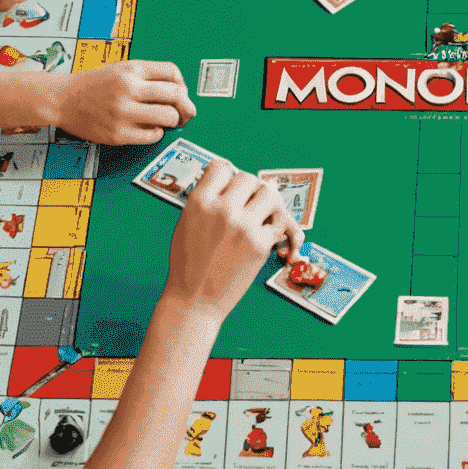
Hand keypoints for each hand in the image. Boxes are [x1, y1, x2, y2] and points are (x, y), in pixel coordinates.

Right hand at [53, 60, 195, 144]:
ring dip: (172, 120)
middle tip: (184, 112)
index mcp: (131, 69)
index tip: (180, 92)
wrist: (62, 100)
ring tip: (164, 120)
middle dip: (185, 105)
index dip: (182, 84)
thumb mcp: (121, 68)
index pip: (173, 72)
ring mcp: (123, 112)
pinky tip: (148, 128)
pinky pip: (153, 135)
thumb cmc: (94, 85)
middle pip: (176, 95)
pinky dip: (156, 133)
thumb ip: (148, 76)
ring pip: (169, 117)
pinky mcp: (118, 134)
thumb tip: (181, 93)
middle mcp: (128, 88)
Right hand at [166, 158, 302, 317]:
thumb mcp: (186, 224)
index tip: (229, 185)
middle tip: (247, 203)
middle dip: (249, 190)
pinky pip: (280, 222)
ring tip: (262, 214)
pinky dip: (278, 227)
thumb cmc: (188, 265)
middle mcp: (222, 209)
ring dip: (268, 203)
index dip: (226, 175)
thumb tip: (229, 183)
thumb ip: (206, 201)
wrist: (194, 301)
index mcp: (199, 202)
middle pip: (248, 178)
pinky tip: (271, 234)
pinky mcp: (260, 245)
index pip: (221, 167)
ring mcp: (244, 226)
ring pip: (270, 194)